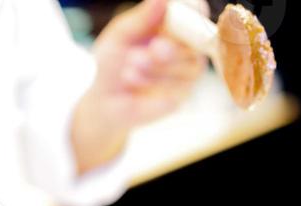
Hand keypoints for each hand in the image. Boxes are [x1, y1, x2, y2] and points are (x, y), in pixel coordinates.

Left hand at [72, 0, 206, 173]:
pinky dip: (151, 83)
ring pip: (188, 66)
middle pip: (196, 40)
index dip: (191, 13)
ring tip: (129, 70)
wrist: (104, 99)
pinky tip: (133, 81)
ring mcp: (187, 73)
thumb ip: (142, 18)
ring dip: (156, 67)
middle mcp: (186, 45)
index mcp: (173, 23)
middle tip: (153, 49)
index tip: (173, 19)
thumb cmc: (113, 62)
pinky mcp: (181, 97)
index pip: (196, 11)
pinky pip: (176, 88)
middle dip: (172, 46)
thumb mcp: (121, 35)